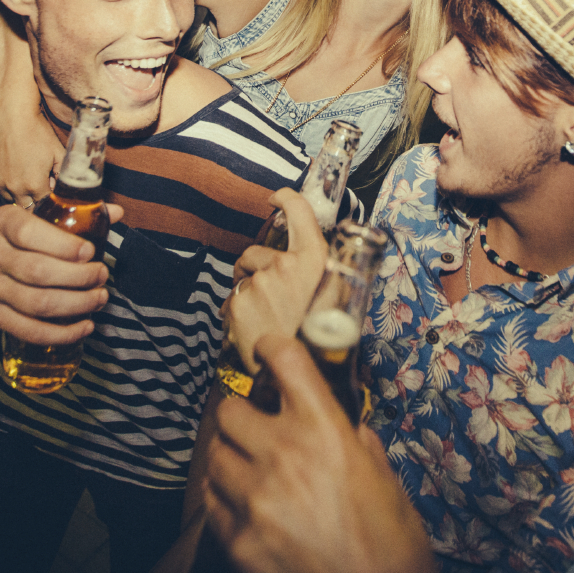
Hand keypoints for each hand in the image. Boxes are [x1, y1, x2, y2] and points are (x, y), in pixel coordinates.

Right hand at [0, 8, 61, 203]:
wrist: (14, 114)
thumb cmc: (39, 132)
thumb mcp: (59, 154)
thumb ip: (66, 175)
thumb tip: (73, 190)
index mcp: (33, 185)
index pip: (44, 207)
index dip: (51, 204)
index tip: (55, 202)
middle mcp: (13, 187)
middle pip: (26, 208)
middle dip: (35, 204)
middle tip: (42, 196)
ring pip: (10, 200)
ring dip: (19, 197)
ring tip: (28, 185)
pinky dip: (7, 186)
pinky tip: (15, 175)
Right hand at [0, 201, 126, 343]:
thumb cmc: (6, 239)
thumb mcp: (26, 218)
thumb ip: (70, 216)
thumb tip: (116, 213)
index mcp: (1, 223)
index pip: (29, 232)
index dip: (63, 245)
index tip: (90, 252)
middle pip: (38, 272)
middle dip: (79, 277)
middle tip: (102, 276)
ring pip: (37, 303)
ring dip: (76, 305)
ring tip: (99, 298)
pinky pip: (28, 330)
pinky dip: (60, 334)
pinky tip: (83, 327)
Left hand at [204, 335, 438, 572]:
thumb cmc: (393, 545)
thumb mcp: (385, 479)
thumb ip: (356, 441)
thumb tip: (341, 424)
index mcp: (326, 430)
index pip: (286, 360)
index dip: (272, 348)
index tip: (268, 352)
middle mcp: (284, 455)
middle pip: (231, 408)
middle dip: (244, 415)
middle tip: (258, 428)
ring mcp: (255, 498)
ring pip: (215, 454)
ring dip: (231, 458)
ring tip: (252, 472)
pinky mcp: (237, 538)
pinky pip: (212, 501)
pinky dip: (225, 499)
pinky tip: (248, 507)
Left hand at [225, 188, 329, 372]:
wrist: (303, 373)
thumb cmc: (325, 339)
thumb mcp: (339, 298)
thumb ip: (328, 272)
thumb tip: (320, 259)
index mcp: (315, 258)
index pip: (299, 210)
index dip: (284, 199)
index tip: (275, 199)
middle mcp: (285, 264)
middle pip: (259, 251)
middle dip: (257, 266)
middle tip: (270, 293)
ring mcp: (258, 283)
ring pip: (244, 277)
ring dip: (249, 290)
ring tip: (265, 317)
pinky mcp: (238, 303)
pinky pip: (233, 299)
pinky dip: (239, 311)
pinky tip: (254, 328)